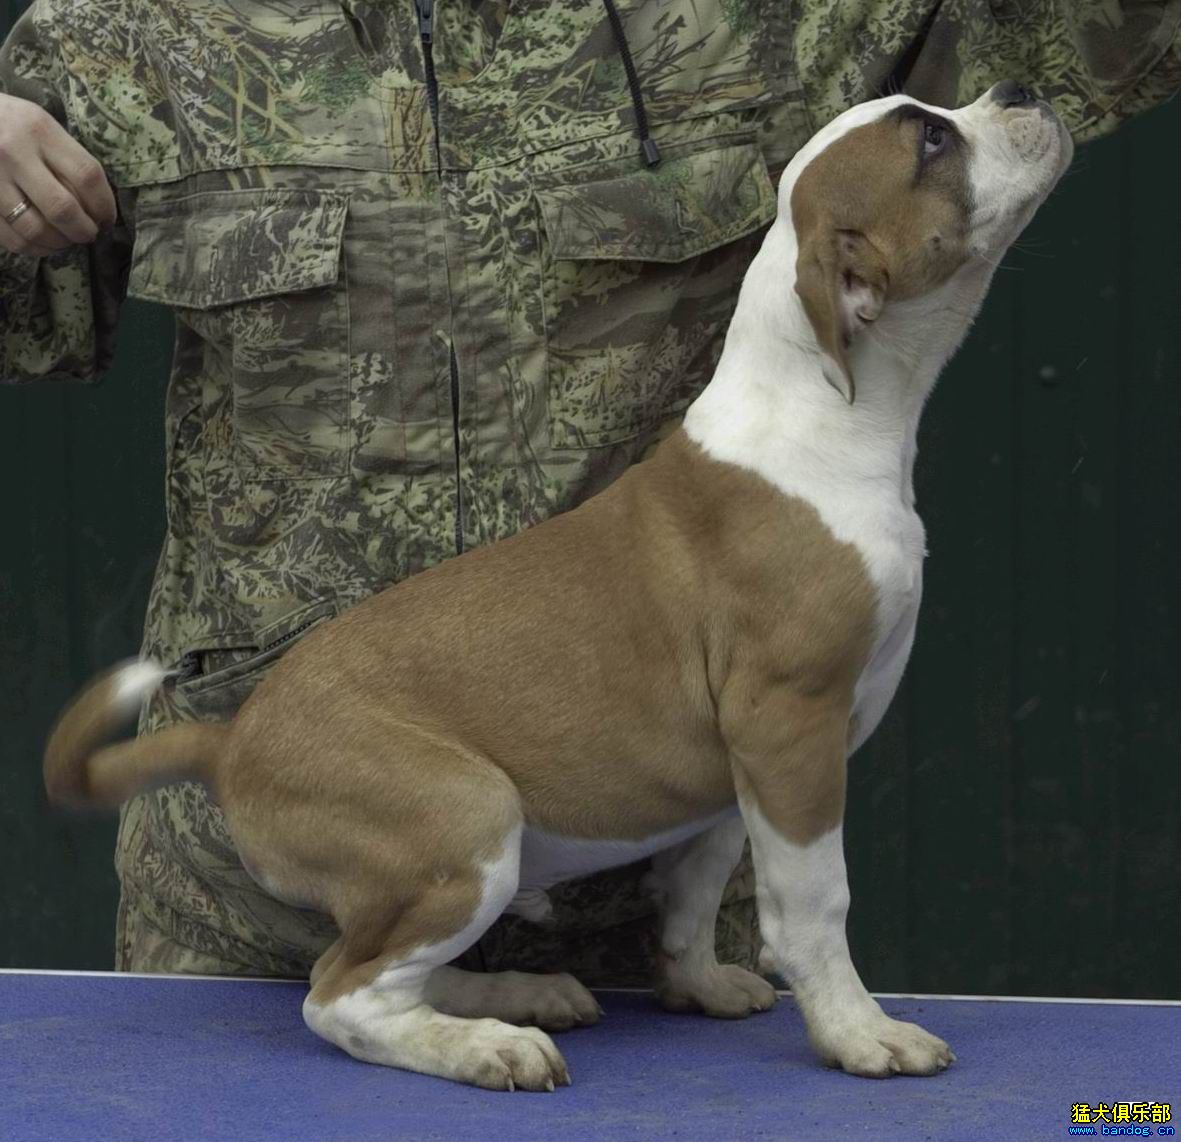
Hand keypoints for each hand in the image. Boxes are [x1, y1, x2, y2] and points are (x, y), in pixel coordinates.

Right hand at [0, 93, 115, 255]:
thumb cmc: (10, 123)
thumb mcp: (40, 124)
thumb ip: (67, 157)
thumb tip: (100, 204)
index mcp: (39, 130)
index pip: (87, 176)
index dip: (105, 206)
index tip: (107, 219)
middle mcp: (14, 153)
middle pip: (62, 209)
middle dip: (84, 231)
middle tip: (89, 234)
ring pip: (35, 229)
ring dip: (59, 243)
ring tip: (67, 240)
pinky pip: (11, 238)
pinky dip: (34, 248)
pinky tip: (43, 242)